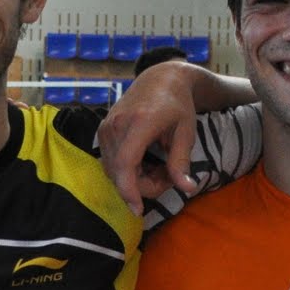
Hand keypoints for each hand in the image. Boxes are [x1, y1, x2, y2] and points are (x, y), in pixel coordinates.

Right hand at [97, 61, 199, 214]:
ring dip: (136, 180)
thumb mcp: (186, 132)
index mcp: (139, 123)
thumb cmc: (177, 105)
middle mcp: (116, 125)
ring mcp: (106, 128)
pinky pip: (110, 163)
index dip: (130, 190)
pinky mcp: (102, 131)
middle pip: (121, 173)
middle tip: (170, 178)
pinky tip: (147, 165)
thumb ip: (181, 161)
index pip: (126, 163)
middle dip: (144, 186)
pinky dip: (127, 172)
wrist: (159, 79)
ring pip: (114, 171)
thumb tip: (186, 189)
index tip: (138, 210)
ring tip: (161, 169)